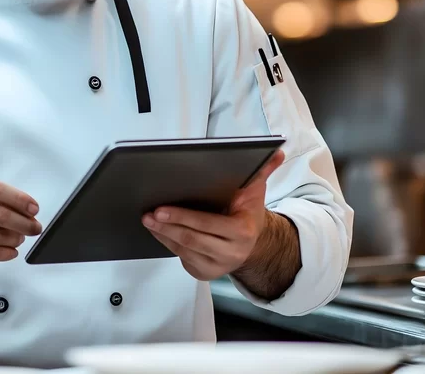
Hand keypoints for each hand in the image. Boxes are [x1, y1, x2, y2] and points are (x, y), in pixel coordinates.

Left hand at [142, 149, 285, 280]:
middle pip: (192, 239)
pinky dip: (167, 243)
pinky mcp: (205, 272)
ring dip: (162, 234)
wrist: (253, 241)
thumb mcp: (255, 190)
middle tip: (148, 213)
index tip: (162, 209)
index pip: (208, 224)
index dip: (183, 217)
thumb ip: (263, 169)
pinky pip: (181, 257)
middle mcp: (231, 252)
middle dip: (167, 225)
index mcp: (243, 231)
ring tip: (148, 220)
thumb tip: (276, 152)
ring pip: (184, 250)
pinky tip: (157, 231)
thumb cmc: (248, 212)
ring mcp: (218, 265)